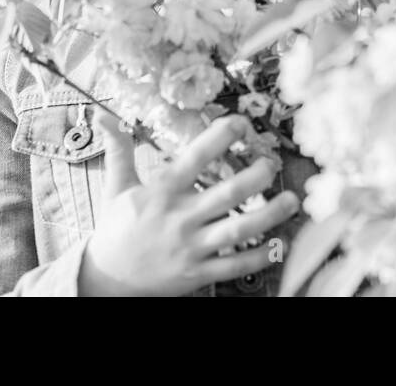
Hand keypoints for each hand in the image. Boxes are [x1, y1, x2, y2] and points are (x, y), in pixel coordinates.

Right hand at [79, 112, 300, 295]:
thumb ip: (118, 149)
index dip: (219, 137)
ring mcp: (191, 248)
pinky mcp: (198, 274)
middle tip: (272, 163)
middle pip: (225, 195)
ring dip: (269, 215)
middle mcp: (179, 218)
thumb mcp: (116, 187)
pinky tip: (281, 243)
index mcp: (162, 192)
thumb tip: (104, 114)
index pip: (194, 158)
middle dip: (255, 178)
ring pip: (238, 231)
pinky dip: (260, 257)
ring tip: (292, 201)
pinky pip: (234, 266)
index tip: (240, 121)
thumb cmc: (115, 229)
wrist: (104, 280)